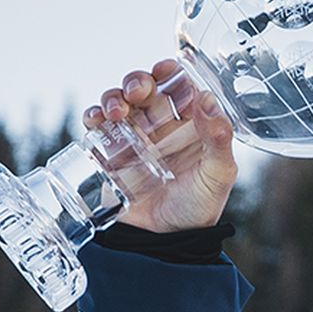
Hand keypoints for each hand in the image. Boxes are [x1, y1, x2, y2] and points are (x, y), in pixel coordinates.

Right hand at [84, 59, 235, 230]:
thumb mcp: (218, 176)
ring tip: (117, 112)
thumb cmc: (199, 207)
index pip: (181, 86)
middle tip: (138, 91)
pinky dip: (93, 115)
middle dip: (138, 81)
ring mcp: (133, 137)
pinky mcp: (110, 151)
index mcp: (192, 125)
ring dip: (114, 97)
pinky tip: (98, 120)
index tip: (165, 69)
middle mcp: (162, 126)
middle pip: (145, 88)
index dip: (172, 72)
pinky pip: (97, 125)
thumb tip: (210, 101)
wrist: (166, 242)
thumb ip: (219, 140)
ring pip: (118, 101)